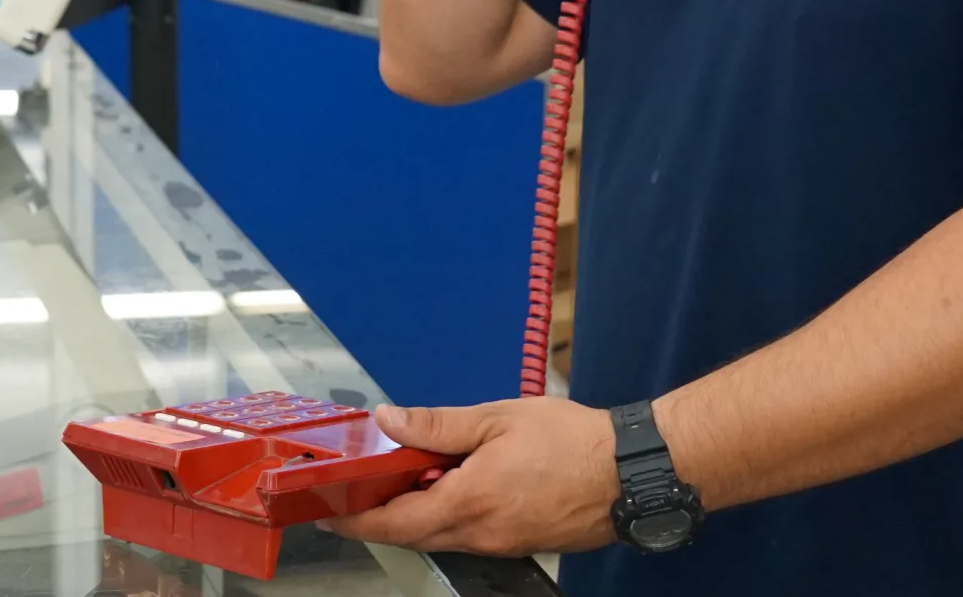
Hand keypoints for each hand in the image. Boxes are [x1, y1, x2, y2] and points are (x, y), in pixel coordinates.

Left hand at [324, 399, 618, 556]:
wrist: (632, 473)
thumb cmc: (572, 441)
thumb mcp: (496, 419)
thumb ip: (437, 425)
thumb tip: (388, 420)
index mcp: (469, 502)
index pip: (395, 523)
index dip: (357, 521)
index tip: (330, 515)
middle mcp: (482, 534)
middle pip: (414, 535)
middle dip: (381, 516)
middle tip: (358, 492)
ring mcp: (503, 543)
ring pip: (443, 536)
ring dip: (418, 513)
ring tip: (410, 477)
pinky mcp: (522, 543)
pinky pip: (471, 536)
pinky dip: (450, 515)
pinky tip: (454, 485)